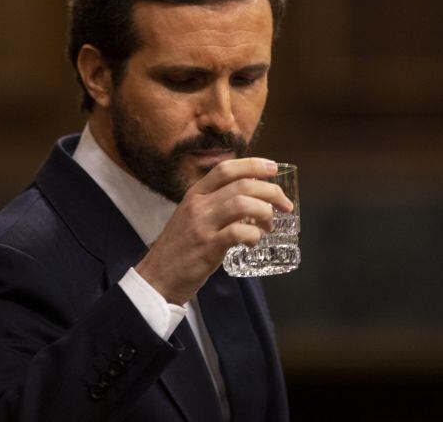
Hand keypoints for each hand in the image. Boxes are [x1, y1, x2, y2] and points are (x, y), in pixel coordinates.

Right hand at [134, 157, 293, 304]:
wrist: (157, 277)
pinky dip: (253, 234)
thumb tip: (250, 200)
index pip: (226, 168)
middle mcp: (198, 205)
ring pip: (242, 203)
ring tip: (270, 226)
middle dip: (271, 191)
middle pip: (242, 184)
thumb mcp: (191, 217)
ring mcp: (202, 225)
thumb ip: (214, 205)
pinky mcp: (207, 248)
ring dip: (265, 212)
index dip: (253, 165)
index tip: (273, 168)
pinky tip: (254, 241)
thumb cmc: (179, 248)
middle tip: (285, 205)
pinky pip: (238, 232)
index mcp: (194, 194)